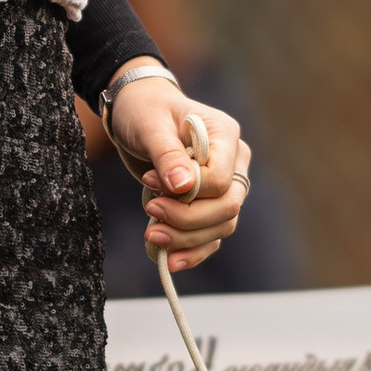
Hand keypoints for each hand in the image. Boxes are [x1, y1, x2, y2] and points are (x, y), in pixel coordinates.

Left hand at [102, 69, 248, 275]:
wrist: (136, 113)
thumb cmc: (144, 110)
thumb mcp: (150, 126)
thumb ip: (167, 155)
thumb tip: (183, 188)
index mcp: (226, 135)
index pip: (222, 180)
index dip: (189, 192)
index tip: (149, 181)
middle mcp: (233, 162)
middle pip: (227, 207)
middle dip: (188, 220)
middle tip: (150, 213)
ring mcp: (224, 186)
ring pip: (221, 226)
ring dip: (186, 239)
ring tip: (151, 236)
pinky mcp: (209, 204)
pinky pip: (211, 237)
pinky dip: (191, 251)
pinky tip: (168, 260)